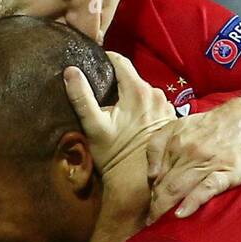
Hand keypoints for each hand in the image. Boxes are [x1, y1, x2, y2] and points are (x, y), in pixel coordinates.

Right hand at [64, 52, 174, 175]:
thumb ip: (82, 97)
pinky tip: (133, 119)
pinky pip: (153, 103)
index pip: (120, 60)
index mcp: (138, 90)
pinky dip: (143, 106)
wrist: (137, 181)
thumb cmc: (114, 154)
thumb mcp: (94, 126)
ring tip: (117, 107)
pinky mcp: (170, 118)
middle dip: (117, 80)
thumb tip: (70, 71)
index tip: (95, 64)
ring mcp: (166, 106)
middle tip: (102, 91)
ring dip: (130, 94)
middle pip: (132, 76)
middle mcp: (156, 94)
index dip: (105, 59)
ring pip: (143, 90)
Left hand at [147, 95, 240, 219]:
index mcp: (175, 142)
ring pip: (179, 188)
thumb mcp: (179, 125)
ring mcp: (207, 162)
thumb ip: (158, 145)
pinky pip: (206, 188)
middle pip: (164, 185)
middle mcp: (188, 151)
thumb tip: (151, 176)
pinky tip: (181, 214)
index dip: (150, 195)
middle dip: (155, 207)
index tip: (148, 211)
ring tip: (160, 226)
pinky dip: (192, 202)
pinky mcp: (226, 172)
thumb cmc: (212, 127)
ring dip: (166, 209)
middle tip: (151, 224)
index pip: (156, 175)